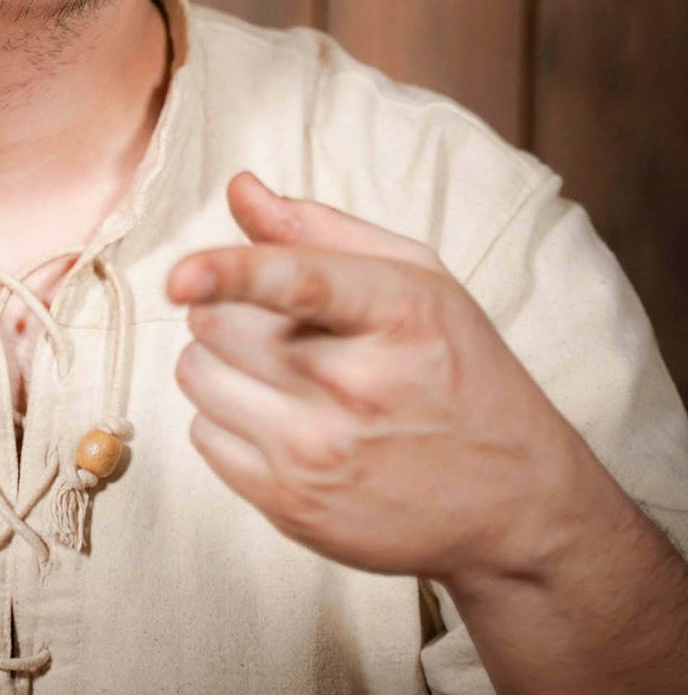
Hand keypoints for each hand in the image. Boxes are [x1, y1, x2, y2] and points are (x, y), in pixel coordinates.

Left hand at [167, 172, 591, 587]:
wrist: (514, 503)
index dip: (230, 272)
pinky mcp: (292, 506)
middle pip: (218, 322)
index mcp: (397, 313)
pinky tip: (279, 420)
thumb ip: (320, 229)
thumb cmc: (455, 368)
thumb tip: (240, 188)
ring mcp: (322, 453)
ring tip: (275, 371)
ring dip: (218, 361)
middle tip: (276, 325)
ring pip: (196, 375)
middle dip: (226, 309)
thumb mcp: (417, 280)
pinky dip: (224, 419)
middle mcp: (358, 385)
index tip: (180, 277)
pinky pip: (201, 435)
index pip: (299, 283)